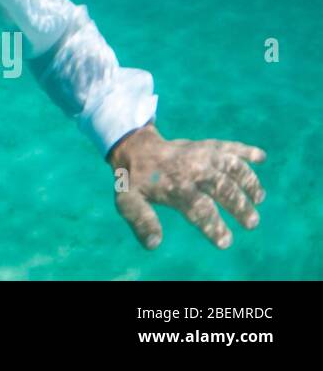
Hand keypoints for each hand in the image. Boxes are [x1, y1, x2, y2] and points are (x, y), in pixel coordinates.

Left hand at [108, 123, 265, 249]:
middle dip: (239, 205)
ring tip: (260, 198)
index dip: (213, 226)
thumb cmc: (135, 181)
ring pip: (230, 165)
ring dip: (248, 180)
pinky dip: (245, 150)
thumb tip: (154, 244)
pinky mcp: (206, 146)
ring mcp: (200, 154)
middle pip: (221, 186)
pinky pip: (227, 145)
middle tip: (251, 222)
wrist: (135, 148)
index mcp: (173, 184)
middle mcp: (190, 168)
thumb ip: (141, 220)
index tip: (225, 242)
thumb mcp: (129, 201)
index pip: (199, 207)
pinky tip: (261, 157)